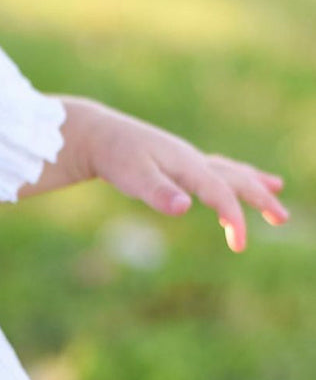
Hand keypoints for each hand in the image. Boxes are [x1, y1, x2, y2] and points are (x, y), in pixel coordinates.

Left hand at [75, 102, 288, 251]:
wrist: (97, 134)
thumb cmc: (114, 156)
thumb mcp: (132, 176)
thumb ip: (158, 192)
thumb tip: (185, 207)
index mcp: (187, 164)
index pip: (220, 193)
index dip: (234, 218)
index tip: (239, 245)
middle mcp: (192, 159)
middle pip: (235, 178)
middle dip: (260, 198)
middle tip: (283, 217)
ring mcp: (185, 158)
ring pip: (227, 170)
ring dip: (252, 182)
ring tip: (275, 187)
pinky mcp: (176, 161)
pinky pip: (213, 170)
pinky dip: (228, 177)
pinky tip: (227, 184)